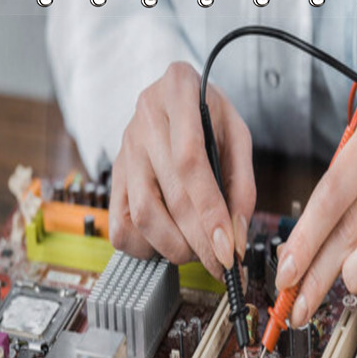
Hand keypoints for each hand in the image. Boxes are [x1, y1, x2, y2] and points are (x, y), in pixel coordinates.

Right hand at [108, 62, 255, 276]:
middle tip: (221, 265)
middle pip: (169, 196)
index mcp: (178, 92)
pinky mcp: (114, 175)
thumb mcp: (237, 135)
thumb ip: (242, 184)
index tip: (227, 249)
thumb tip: (237, 236)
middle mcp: (145, 119)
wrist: (173, 99)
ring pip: (141, 215)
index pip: (190, 163)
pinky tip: (167, 244)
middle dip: (199, 241)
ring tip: (197, 252)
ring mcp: (124, 148)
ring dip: (173, 246)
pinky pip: (119, 224)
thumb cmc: (210, 118)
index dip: (210, 212)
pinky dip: (144, 247)